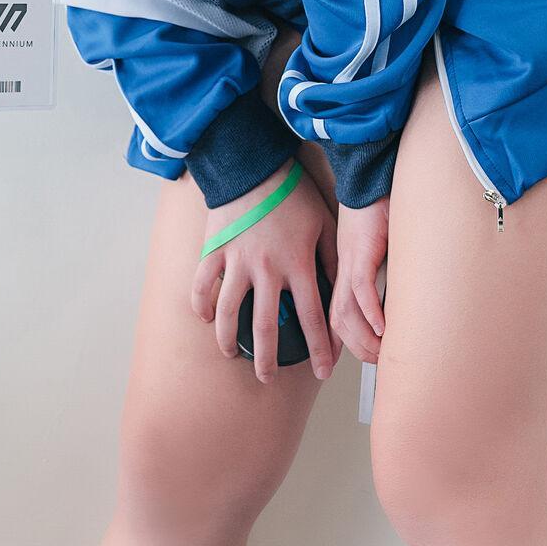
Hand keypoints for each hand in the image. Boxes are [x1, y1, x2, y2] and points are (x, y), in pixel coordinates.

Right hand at [192, 164, 341, 384]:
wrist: (255, 165)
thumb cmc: (294, 193)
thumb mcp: (325, 224)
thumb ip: (334, 259)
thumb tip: (346, 290)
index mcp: (298, 264)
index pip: (312, 318)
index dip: (320, 349)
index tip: (325, 371)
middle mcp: (267, 269)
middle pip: (266, 326)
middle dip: (268, 359)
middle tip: (268, 379)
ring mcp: (237, 261)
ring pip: (229, 312)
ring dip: (229, 339)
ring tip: (233, 356)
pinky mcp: (215, 250)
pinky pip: (202, 284)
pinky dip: (201, 304)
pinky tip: (205, 320)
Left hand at [330, 198, 389, 364]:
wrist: (370, 175)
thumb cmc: (378, 206)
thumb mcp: (380, 246)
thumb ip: (384, 271)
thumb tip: (399, 295)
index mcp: (345, 269)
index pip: (337, 313)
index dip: (341, 341)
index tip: (351, 359)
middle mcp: (343, 269)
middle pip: (338, 320)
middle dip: (354, 348)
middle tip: (375, 363)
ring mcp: (350, 261)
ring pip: (347, 311)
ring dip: (364, 337)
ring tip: (380, 352)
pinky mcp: (362, 250)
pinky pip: (362, 288)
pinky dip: (371, 311)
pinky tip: (382, 327)